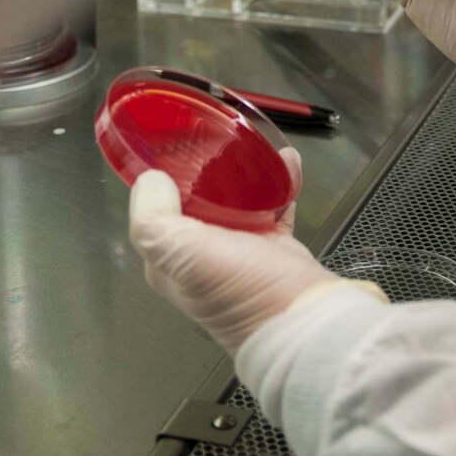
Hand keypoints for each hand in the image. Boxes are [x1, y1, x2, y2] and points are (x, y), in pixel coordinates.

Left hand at [129, 158, 385, 351]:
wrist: (305, 321)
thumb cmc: (239, 288)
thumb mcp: (182, 255)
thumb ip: (153, 218)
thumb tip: (150, 179)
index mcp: (171, 259)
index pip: (157, 209)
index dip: (162, 176)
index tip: (174, 140)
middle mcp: (202, 255)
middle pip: (198, 200)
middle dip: (206, 168)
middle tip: (218, 134)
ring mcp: (242, 251)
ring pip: (238, 199)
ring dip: (246, 171)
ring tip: (255, 142)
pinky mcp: (277, 247)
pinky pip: (275, 205)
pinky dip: (281, 182)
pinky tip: (288, 161)